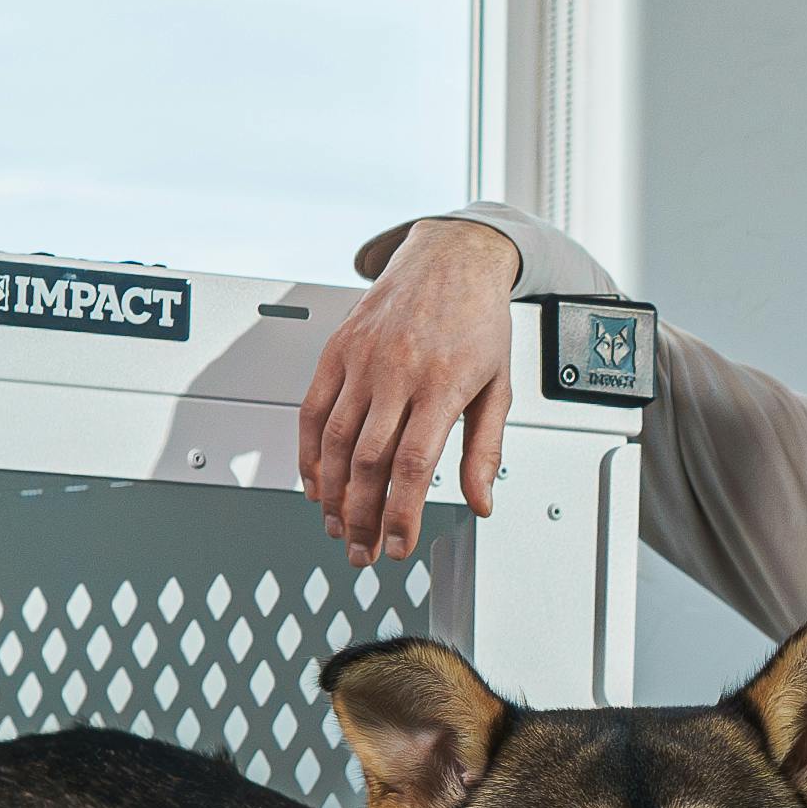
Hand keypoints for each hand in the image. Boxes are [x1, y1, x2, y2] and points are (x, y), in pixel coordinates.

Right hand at [294, 215, 517, 562]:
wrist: (452, 258)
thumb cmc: (477, 319)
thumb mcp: (499, 386)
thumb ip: (486, 450)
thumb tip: (480, 501)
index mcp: (442, 385)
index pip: (413, 465)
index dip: (401, 514)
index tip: (399, 545)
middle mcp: (398, 372)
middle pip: (367, 461)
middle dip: (361, 517)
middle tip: (363, 550)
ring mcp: (363, 360)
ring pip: (333, 441)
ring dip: (331, 494)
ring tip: (338, 526)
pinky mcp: (338, 349)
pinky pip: (312, 409)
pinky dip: (307, 452)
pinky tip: (314, 482)